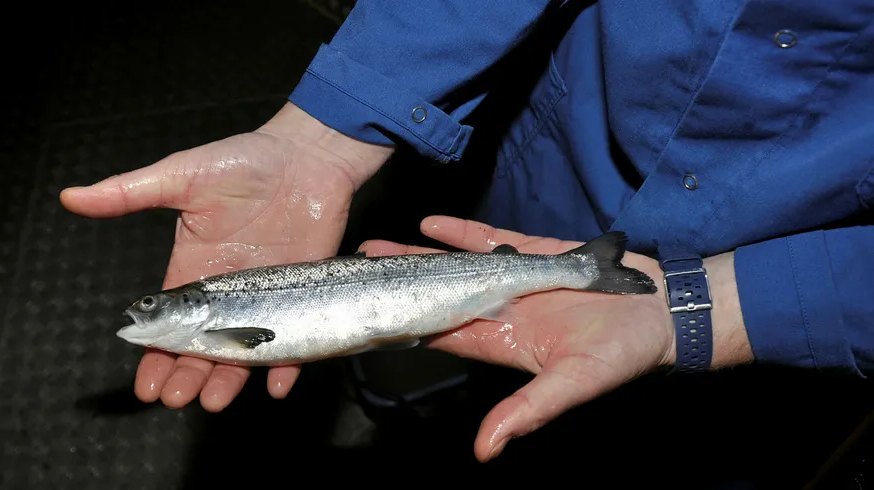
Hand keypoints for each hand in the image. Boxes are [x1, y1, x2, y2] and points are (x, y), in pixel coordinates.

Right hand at [60, 103, 392, 410]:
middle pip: (203, 346)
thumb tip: (72, 196)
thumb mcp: (182, 174)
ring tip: (213, 401)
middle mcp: (229, 291)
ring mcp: (266, 297)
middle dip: (187, 374)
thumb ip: (130, 192)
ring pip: (245, 350)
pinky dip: (289, 363)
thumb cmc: (246, 160)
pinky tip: (276, 383)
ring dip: (228, 378)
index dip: (156, 354)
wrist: (308, 155)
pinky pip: (296, 337)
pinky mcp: (302, 295)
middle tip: (176, 398)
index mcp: (195, 269)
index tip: (145, 385)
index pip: (171, 324)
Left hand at [359, 216, 753, 461]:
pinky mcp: (533, 254)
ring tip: (378, 243)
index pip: (441, 334)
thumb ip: (528, 411)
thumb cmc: (623, 352)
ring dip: (419, 254)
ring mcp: (513, 279)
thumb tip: (487, 450)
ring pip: (456, 264)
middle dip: (399, 281)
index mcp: (501, 342)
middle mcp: (499, 310)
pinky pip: (489, 240)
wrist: (662, 310)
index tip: (368, 314)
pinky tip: (430, 224)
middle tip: (358, 265)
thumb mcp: (573, 385)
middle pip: (437, 294)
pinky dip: (459, 232)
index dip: (404, 325)